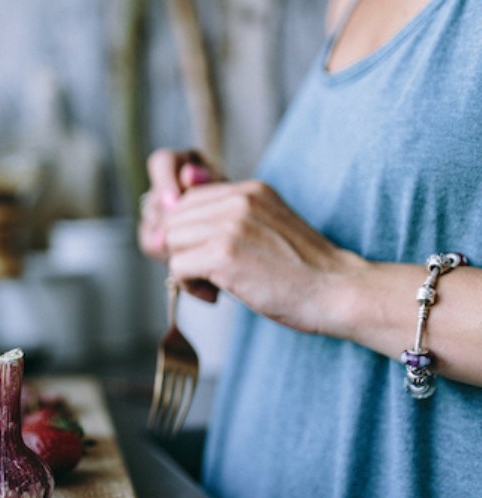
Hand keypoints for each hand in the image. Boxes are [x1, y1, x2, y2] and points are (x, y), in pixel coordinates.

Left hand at [164, 179, 363, 332]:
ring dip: (185, 268)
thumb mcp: (266, 229)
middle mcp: (238, 200)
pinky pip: (177, 266)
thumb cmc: (303, 271)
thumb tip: (170, 234)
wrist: (338, 290)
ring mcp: (230, 225)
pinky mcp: (223, 254)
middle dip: (182, 250)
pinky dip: (189, 286)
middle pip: (175, 221)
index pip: (189, 201)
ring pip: (172, 241)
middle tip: (208, 275)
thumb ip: (228, 222)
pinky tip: (216, 295)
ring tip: (214, 285)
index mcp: (250, 191)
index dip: (188, 233)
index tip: (206, 257)